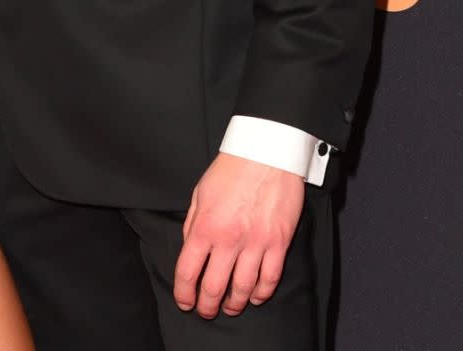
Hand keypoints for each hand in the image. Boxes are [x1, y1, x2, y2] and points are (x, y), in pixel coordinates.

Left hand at [173, 153, 304, 319]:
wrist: (266, 152)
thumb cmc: (231, 169)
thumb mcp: (200, 193)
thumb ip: (193, 223)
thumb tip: (191, 249)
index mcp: (205, 226)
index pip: (188, 271)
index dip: (184, 293)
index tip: (184, 301)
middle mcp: (229, 239)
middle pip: (214, 287)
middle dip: (207, 305)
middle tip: (206, 310)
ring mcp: (256, 243)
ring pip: (242, 289)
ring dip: (234, 304)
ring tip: (229, 307)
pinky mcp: (278, 243)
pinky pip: (269, 279)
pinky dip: (261, 294)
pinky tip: (254, 296)